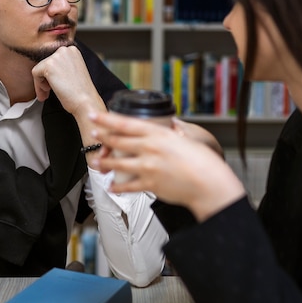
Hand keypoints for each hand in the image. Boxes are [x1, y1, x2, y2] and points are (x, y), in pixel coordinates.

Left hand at [31, 46, 105, 158]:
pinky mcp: (50, 66)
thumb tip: (50, 60)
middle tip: (53, 92)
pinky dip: (39, 87)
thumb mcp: (73, 75)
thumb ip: (63, 66)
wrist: (86, 105)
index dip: (51, 74)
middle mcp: (67, 49)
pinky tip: (48, 96)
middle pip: (44, 62)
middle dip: (45, 78)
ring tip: (51, 94)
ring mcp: (58, 57)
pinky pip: (35, 74)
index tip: (57, 86)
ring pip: (39, 69)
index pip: (52, 57)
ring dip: (42, 84)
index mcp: (73, 50)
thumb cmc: (82, 95)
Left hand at [89, 111, 245, 221]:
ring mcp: (147, 167)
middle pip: (118, 141)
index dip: (107, 119)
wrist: (208, 183)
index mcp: (158, 134)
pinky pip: (128, 186)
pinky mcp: (149, 184)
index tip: (95, 115)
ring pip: (118, 163)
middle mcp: (150, 149)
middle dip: (103, 138)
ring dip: (105, 163)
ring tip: (97, 163)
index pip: (126, 123)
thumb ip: (171, 136)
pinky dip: (118, 187)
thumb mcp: (185, 139)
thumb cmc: (202, 162)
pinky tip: (112, 187)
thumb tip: (170, 128)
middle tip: (93, 134)